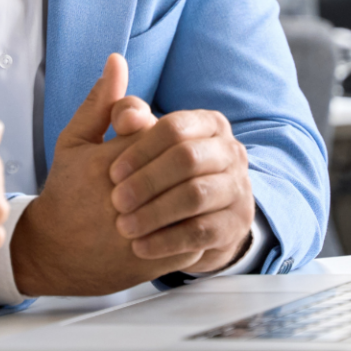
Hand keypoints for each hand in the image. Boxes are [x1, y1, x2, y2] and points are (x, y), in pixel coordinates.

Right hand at [10, 54, 201, 295]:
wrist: (53, 252)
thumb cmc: (66, 190)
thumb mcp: (74, 140)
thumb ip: (100, 102)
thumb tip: (117, 60)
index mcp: (107, 163)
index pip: (158, 133)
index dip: (159, 135)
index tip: (147, 140)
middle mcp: (124, 199)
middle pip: (179, 166)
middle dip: (178, 164)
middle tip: (169, 167)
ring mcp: (140, 231)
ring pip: (192, 201)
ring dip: (194, 191)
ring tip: (182, 187)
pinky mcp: (152, 259)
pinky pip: (193, 235)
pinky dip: (196, 223)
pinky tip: (185, 215)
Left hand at [108, 106, 255, 273]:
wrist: (188, 216)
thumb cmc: (155, 169)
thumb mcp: (137, 139)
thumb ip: (126, 114)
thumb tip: (121, 103)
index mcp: (209, 123)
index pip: (175, 128)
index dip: (141, 149)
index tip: (112, 172)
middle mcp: (230, 151)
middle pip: (188, 159)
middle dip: (148, 181)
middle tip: (116, 201)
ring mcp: (238, 188)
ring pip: (196, 196)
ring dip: (156, 212)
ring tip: (125, 226)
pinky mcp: (236, 224)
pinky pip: (202, 231)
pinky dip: (168, 241)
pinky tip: (140, 247)